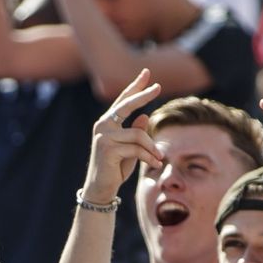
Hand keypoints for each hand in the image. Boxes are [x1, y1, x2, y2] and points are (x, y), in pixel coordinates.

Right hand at [81, 71, 163, 204]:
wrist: (101, 189)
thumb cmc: (116, 169)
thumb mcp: (131, 149)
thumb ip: (136, 133)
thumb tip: (145, 116)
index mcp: (107, 123)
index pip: (123, 101)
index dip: (134, 86)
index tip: (146, 73)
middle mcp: (103, 126)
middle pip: (127, 105)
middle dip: (143, 95)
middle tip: (158, 86)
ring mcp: (104, 136)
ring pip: (139, 135)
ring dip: (152, 148)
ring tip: (161, 157)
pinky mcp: (108, 149)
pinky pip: (136, 149)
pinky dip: (149, 157)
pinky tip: (156, 164)